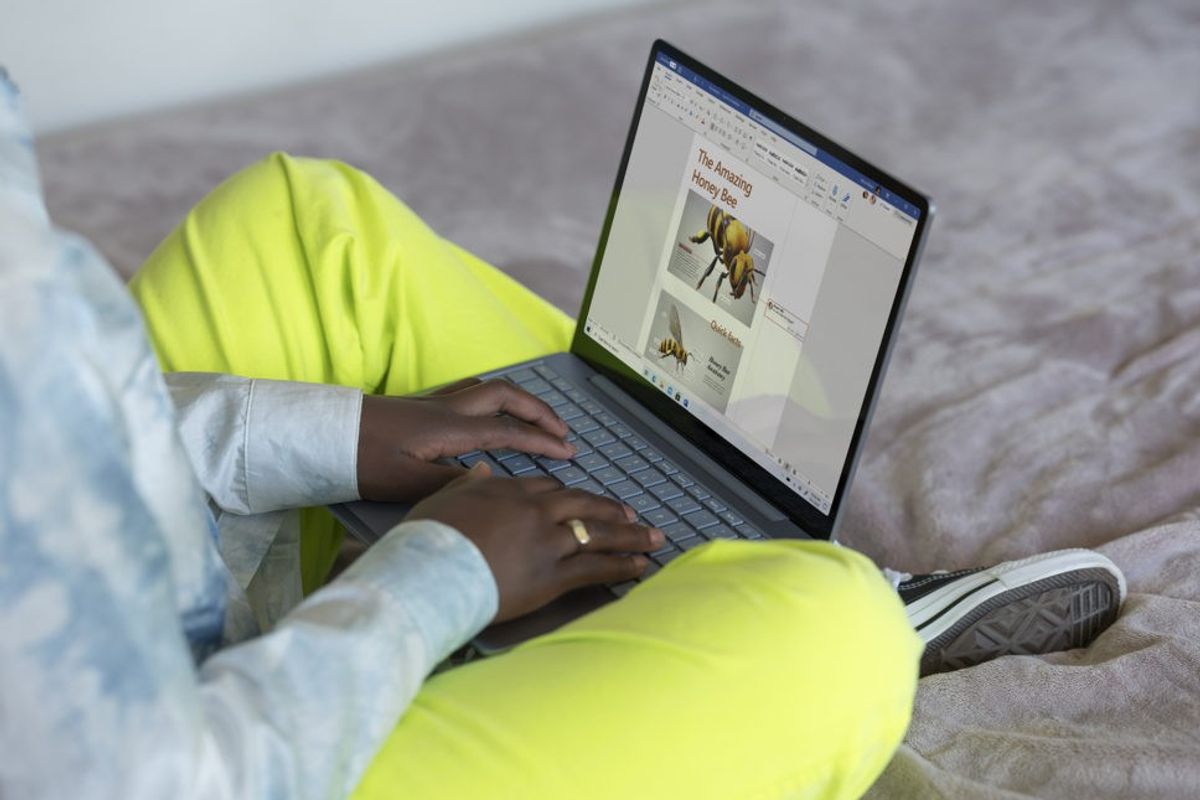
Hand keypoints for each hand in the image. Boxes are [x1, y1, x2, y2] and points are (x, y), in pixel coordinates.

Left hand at [357, 378, 574, 502]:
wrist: (323, 435)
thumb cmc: (360, 460)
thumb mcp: (408, 483)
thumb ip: (454, 483)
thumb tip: (492, 480)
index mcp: (450, 428)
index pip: (509, 431)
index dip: (542, 442)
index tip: (568, 453)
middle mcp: (448, 408)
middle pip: (507, 396)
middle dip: (540, 412)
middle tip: (562, 432)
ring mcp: (434, 402)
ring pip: (489, 389)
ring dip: (519, 400)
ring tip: (535, 419)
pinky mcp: (421, 405)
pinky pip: (471, 391)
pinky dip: (494, 398)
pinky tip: (491, 411)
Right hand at [406, 464, 665, 621]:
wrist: (429, 572)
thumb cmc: (426, 541)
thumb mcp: (441, 501)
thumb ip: (467, 485)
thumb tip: (480, 471)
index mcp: (507, 491)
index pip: (548, 488)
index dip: (568, 496)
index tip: (582, 501)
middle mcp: (534, 511)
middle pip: (582, 505)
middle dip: (610, 510)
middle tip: (631, 514)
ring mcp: (547, 542)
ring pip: (597, 534)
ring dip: (630, 535)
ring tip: (652, 537)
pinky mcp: (553, 575)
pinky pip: (596, 567)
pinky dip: (622, 565)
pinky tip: (640, 566)